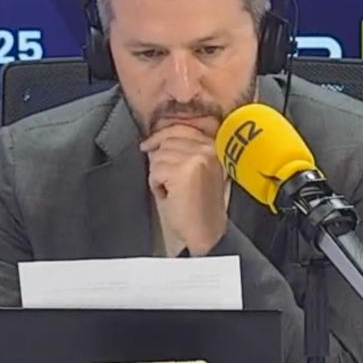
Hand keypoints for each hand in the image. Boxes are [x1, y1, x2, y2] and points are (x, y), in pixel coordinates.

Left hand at [139, 124, 227, 255]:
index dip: (161, 136)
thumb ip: (183, 153)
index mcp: (214, 148)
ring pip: (159, 156)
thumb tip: (156, 143)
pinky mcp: (184, 172)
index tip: (148, 143)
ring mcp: (196, 159)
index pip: (182, 129)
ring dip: (159, 175)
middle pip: (167, 141)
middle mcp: (208, 150)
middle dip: (161, 162)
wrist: (206, 233)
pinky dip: (157, 185)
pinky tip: (169, 196)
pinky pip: (155, 171)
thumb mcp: (198, 173)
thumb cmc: (200, 209)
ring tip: (173, 191)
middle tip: (169, 183)